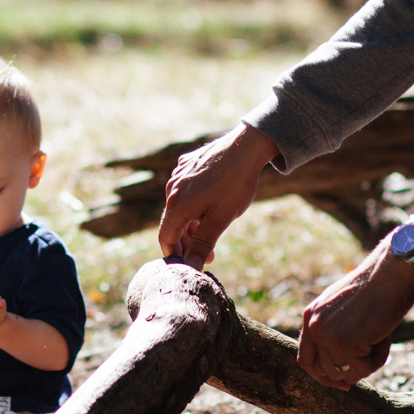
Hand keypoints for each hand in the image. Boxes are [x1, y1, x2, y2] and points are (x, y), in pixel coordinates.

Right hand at [157, 122, 277, 265]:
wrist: (247, 146)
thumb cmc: (235, 184)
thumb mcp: (220, 219)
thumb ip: (203, 244)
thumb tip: (191, 267)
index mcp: (176, 204)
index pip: (166, 238)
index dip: (177, 256)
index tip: (192, 265)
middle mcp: (172, 188)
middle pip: (173, 223)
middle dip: (188, 241)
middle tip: (210, 254)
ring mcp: (179, 174)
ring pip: (180, 206)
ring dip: (192, 223)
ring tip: (212, 229)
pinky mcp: (188, 164)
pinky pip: (186, 190)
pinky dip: (195, 203)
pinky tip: (212, 204)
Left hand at [297, 240, 413, 390]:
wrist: (390, 272)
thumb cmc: (375, 287)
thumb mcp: (342, 307)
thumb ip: (333, 329)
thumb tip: (337, 370)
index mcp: (310, 315)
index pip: (305, 359)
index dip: (323, 375)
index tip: (342, 380)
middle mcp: (314, 326)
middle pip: (325, 372)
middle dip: (349, 372)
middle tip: (370, 359)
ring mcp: (328, 336)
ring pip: (345, 373)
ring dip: (367, 363)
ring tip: (379, 338)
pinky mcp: (346, 343)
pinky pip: (363, 370)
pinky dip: (378, 359)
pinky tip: (384, 337)